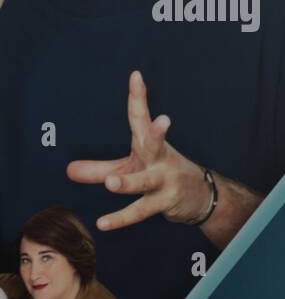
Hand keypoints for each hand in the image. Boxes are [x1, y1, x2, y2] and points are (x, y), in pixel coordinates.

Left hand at [65, 71, 215, 230]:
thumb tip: (68, 170)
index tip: (136, 75)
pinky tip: (103, 222)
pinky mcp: (164, 202)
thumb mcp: (131, 168)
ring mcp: (164, 181)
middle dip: (158, 132)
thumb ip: (99, 169)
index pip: (141, 118)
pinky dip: (121, 218)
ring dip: (128, 182)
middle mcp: (159, 160)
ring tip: (111, 183)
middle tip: (162, 120)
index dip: (139, 96)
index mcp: (150, 144)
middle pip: (155, 143)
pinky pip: (140, 211)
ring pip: (144, 182)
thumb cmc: (162, 176)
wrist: (201, 197)